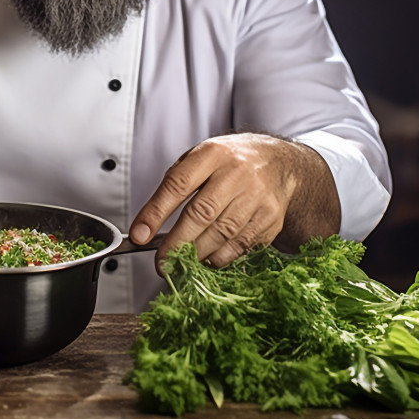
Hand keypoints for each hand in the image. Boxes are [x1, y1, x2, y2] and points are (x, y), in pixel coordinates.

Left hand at [130, 133, 334, 269]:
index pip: (178, 184)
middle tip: (161, 263)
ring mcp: (258, 196)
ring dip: (197, 255)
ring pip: (222, 234)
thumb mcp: (201, 160)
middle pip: (202, 214)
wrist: (279, 163)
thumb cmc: (230, 163)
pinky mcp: (270, 218)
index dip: (156, 212)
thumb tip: (147, 226)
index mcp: (212, 154)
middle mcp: (237, 172)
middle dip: (176, 244)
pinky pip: (240, 245)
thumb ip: (175, 186)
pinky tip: (208, 259)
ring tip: (182, 264)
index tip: (139, 236)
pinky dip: (220, 258)